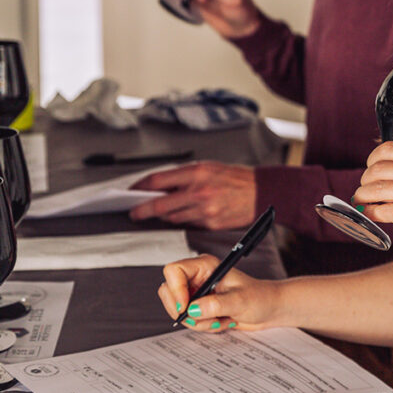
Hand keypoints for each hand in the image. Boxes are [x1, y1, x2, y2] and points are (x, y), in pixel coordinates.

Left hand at [129, 161, 255, 229]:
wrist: (260, 192)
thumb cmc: (234, 178)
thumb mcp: (207, 167)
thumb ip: (183, 176)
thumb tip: (158, 186)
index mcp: (196, 173)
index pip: (158, 181)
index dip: (141, 187)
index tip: (132, 192)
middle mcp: (199, 192)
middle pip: (160, 205)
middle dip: (142, 210)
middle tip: (134, 212)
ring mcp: (205, 210)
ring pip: (172, 218)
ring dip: (163, 216)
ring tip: (160, 211)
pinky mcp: (210, 224)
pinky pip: (188, 224)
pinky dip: (182, 220)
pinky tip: (183, 214)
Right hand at [158, 254, 281, 330]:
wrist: (269, 309)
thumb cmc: (260, 298)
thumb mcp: (240, 301)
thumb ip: (216, 305)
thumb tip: (192, 309)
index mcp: (205, 266)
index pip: (173, 270)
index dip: (176, 290)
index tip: (187, 307)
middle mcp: (197, 277)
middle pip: (168, 291)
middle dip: (185, 311)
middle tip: (205, 317)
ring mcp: (196, 292)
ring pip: (177, 309)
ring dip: (197, 321)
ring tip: (220, 319)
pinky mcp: (198, 306)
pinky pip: (187, 319)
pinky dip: (202, 326)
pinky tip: (220, 321)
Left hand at [353, 141, 392, 269]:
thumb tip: (380, 180)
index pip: (388, 148)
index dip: (372, 162)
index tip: (369, 175)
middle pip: (377, 169)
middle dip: (364, 183)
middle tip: (363, 194)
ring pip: (375, 189)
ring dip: (362, 199)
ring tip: (363, 206)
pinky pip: (382, 210)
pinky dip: (371, 214)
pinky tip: (372, 217)